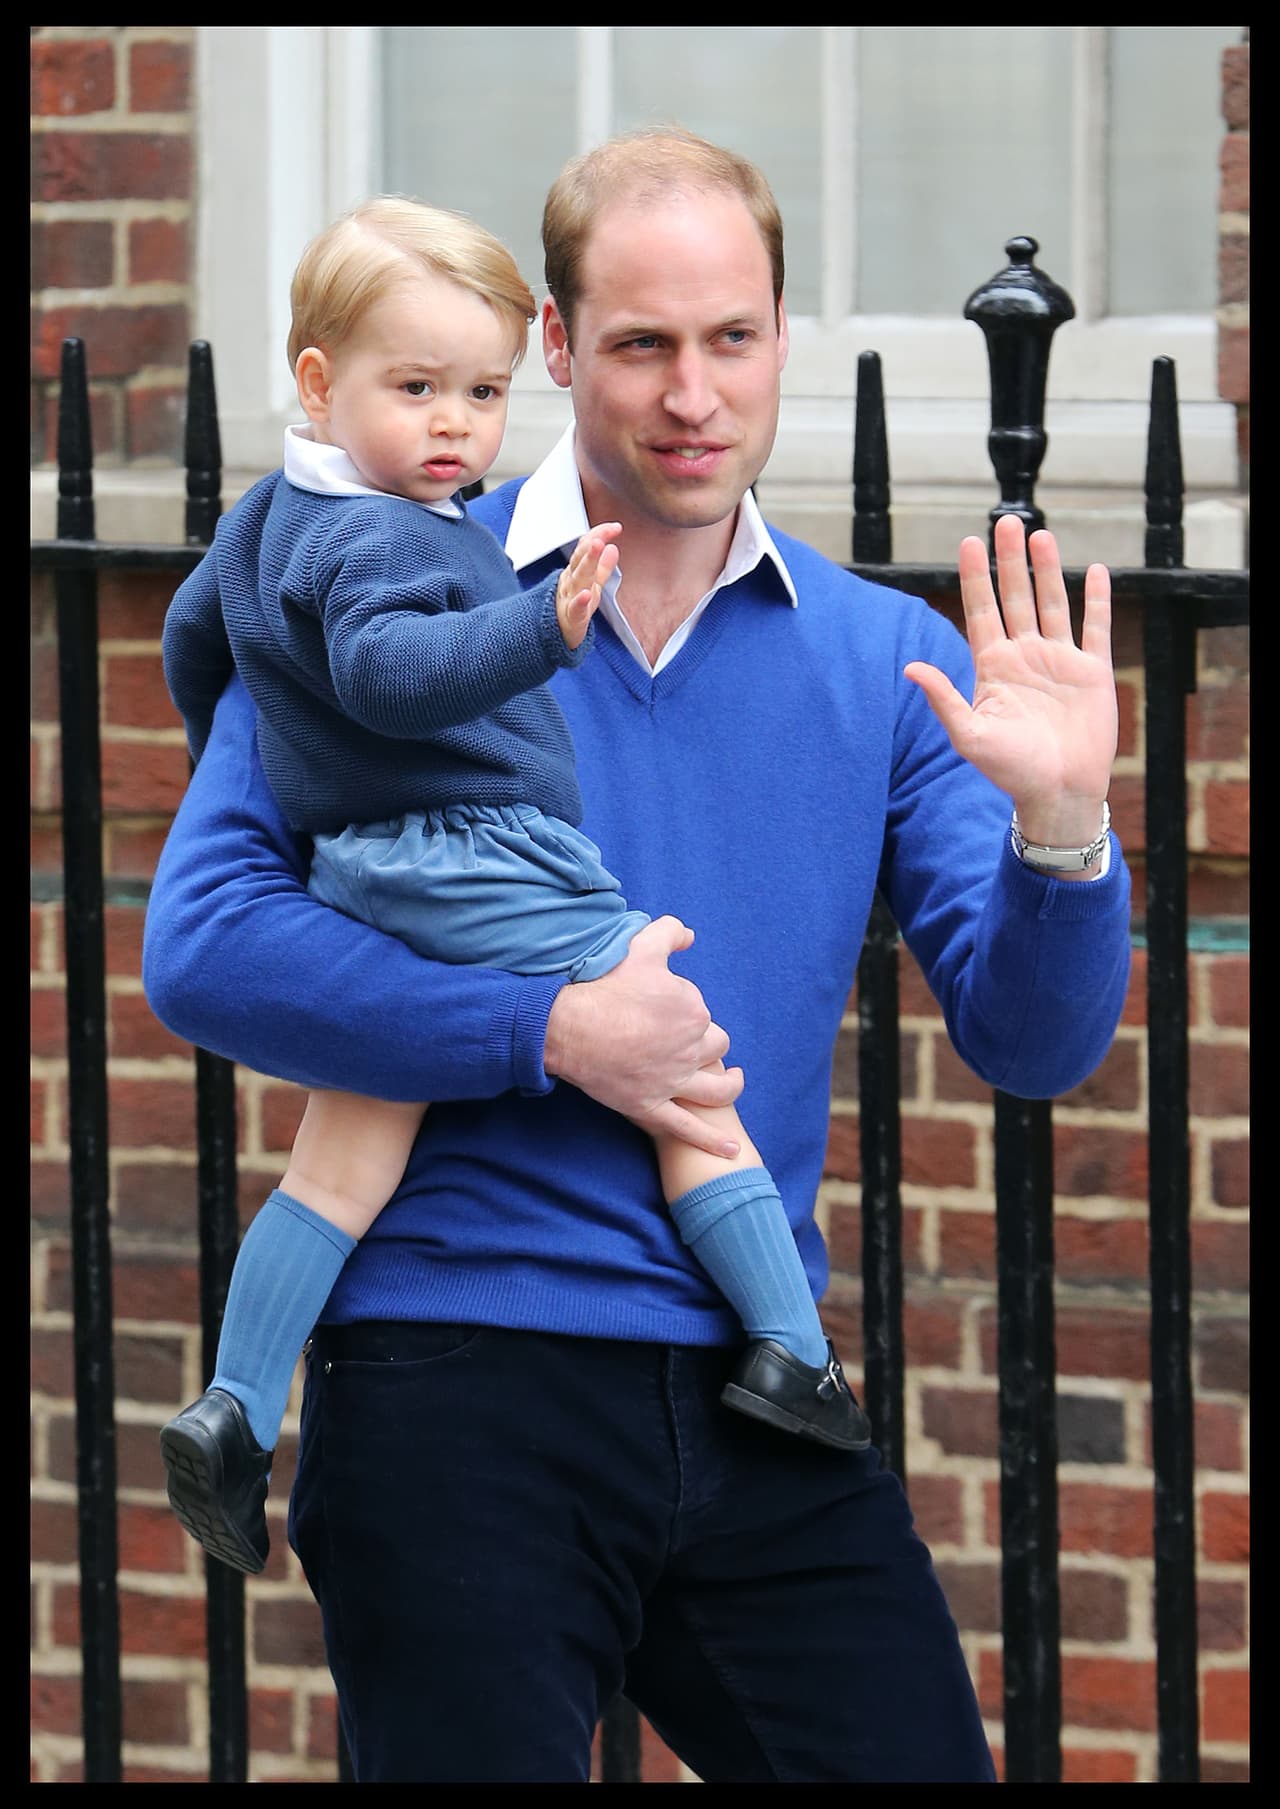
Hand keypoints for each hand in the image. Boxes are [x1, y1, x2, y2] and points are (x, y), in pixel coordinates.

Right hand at [543, 914, 744, 1155]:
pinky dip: (712, 1142)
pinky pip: (688, 1128)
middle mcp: (690, 1048)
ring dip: (729, 1085)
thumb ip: (670, 933)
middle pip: (714, 1047)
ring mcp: (672, 1081)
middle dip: (706, 1043)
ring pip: (716, 1088)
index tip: (664, 1010)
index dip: (687, 1012)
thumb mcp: (640, 947)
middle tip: (685, 1040)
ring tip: (732, 1078)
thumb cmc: (604, 985)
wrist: (568, 1025)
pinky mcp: (652, 1106)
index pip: (703, 1014)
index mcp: (693, 1011)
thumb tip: (689, 935)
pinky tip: (731, 1150)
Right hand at [556, 521, 621, 649]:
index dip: (599, 535)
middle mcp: (571, 581)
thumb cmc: (574, 607)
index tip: (615, 527)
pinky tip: (585, 594)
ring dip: (588, 563)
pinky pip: (575, 610)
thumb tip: (613, 547)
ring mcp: (569, 599)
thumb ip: (603, 567)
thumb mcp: (590, 585)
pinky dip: (579, 602)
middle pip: (580, 560)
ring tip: (598, 547)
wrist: (554, 635)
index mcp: (576, 571)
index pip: (585, 548)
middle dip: (591, 546)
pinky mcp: (571, 619)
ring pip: (578, 579)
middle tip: (602, 535)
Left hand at [904, 513, 1116, 848]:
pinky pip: (1095, 628)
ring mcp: (1059, 662)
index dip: (975, 577)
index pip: (981, 611)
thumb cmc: (1010, 771)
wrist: (1058, 793)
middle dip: (1009, 561)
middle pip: (1015, 597)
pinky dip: (1097, 600)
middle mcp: (1024, 657)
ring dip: (1048, 570)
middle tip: (1005, 522)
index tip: (969, 543)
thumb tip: (908, 667)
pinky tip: (1096, 571)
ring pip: (1052, 603)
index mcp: (993, 667)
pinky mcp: (1092, 672)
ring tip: (1040, 535)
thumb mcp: (970, 735)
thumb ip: (943, 699)